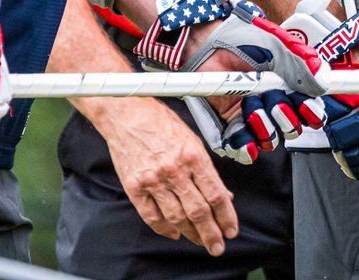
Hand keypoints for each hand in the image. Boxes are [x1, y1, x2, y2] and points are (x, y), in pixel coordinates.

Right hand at [98, 98, 237, 254]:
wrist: (128, 113)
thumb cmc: (161, 122)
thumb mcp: (192, 139)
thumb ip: (206, 168)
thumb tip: (222, 193)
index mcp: (193, 155)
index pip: (216, 194)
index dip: (226, 217)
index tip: (231, 230)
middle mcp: (174, 169)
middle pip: (198, 211)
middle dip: (211, 234)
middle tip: (217, 246)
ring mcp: (153, 180)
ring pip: (177, 218)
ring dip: (191, 234)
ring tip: (199, 241)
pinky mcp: (135, 187)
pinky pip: (152, 217)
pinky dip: (164, 229)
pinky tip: (174, 233)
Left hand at [135, 0, 327, 163]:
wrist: (208, 42)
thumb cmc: (243, 38)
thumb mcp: (278, 44)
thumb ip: (303, 62)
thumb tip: (325, 81)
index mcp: (291, 86)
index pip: (311, 111)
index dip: (311, 113)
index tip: (305, 106)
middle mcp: (275, 104)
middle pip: (293, 129)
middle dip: (285, 117)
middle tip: (272, 98)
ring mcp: (253, 117)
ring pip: (270, 140)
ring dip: (264, 126)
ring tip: (250, 105)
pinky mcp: (231, 126)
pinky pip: (244, 149)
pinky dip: (245, 146)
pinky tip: (243, 134)